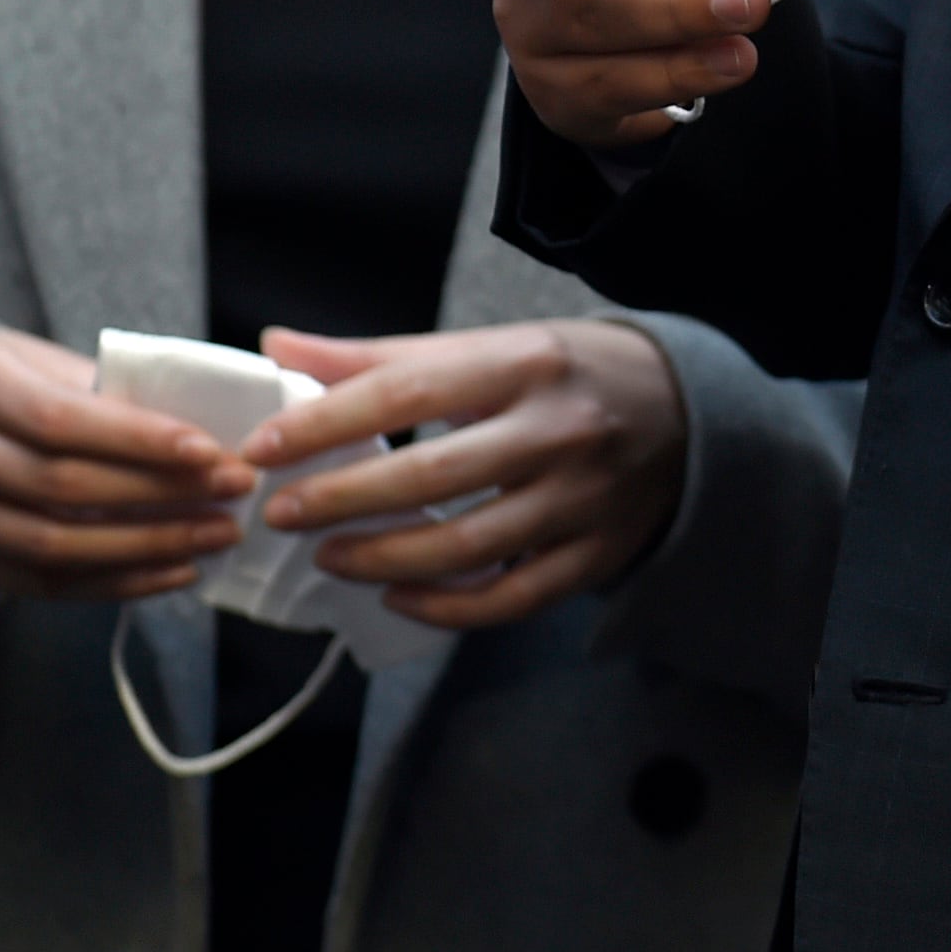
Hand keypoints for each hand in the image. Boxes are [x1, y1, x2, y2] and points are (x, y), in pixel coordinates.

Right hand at [0, 326, 254, 600]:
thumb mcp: (36, 357)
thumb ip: (104, 389)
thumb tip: (202, 430)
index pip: (60, 419)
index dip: (139, 441)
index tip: (210, 451)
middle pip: (60, 487)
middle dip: (158, 496)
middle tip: (231, 493)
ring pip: (52, 546)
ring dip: (147, 547)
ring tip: (215, 535)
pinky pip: (41, 584)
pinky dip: (114, 583)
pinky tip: (172, 570)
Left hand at [244, 320, 687, 628]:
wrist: (684, 408)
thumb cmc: (565, 372)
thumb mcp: (488, 346)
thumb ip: (381, 354)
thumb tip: (280, 348)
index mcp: (524, 362)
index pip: (408, 390)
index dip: (328, 422)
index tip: (265, 447)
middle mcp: (558, 429)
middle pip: (432, 476)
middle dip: (343, 498)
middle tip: (281, 511)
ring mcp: (582, 500)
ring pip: (468, 548)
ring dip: (383, 559)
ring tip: (328, 555)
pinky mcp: (594, 555)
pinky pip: (510, 599)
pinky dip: (445, 606)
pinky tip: (395, 596)